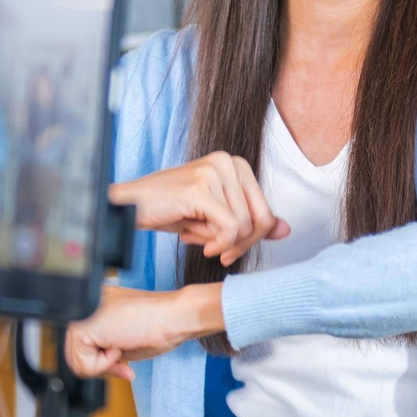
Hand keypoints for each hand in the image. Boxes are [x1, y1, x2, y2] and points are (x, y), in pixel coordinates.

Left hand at [64, 283, 222, 379]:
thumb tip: (90, 367)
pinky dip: (104, 364)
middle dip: (102, 366)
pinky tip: (119, 344)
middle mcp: (85, 307)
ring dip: (103, 364)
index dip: (103, 360)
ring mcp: (81, 314)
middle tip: (122, 361)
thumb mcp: (123, 340)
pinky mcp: (81, 326)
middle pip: (75, 356)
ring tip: (121, 346)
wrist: (171, 316)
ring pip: (76, 362)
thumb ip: (104, 348)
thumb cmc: (159, 325)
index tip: (121, 359)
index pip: (83, 346)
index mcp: (94, 305)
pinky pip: (83, 364)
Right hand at [110, 152, 288, 266]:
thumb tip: (286, 230)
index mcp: (236, 163)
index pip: (265, 209)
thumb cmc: (170, 210)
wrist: (130, 206)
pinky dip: (219, 243)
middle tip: (223, 255)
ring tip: (203, 243)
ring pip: (244, 225)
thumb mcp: (216, 216)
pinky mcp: (201, 188)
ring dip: (225, 244)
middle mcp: (229, 161)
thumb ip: (251, 221)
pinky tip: (201, 244)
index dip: (253, 237)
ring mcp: (215, 172)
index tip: (231, 249)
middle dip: (244, 243)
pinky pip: (229, 227)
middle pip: (261, 217)